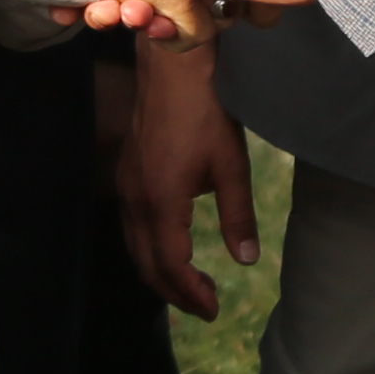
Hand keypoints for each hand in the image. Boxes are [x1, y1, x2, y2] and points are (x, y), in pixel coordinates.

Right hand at [110, 34, 254, 322]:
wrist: (172, 64)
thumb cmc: (206, 110)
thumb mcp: (231, 164)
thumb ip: (238, 215)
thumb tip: (246, 260)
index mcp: (162, 201)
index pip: (171, 265)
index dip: (191, 294)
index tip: (214, 309)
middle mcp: (136, 199)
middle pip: (147, 264)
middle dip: (174, 293)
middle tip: (206, 307)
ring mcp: (127, 186)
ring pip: (135, 247)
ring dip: (160, 273)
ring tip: (191, 286)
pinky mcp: (128, 174)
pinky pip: (132, 227)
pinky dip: (149, 250)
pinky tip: (171, 248)